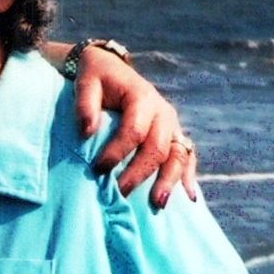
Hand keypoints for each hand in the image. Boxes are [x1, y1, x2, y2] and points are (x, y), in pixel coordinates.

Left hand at [71, 44, 199, 206]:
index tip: (98, 168)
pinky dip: (187, 177)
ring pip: (178, 156)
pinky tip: (188, 198)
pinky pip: (187, 157)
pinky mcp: (175, 136)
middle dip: (140, 173)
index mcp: (142, 97)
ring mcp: (172, 125)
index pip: (134, 130)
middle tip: (121, 193)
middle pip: (158, 148)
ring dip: (170, 181)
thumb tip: (86, 132)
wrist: (112, 68)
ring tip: (158, 204)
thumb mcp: (86, 81)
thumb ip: (85, 104)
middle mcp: (162, 113)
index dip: (117, 151)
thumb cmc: (97, 77)